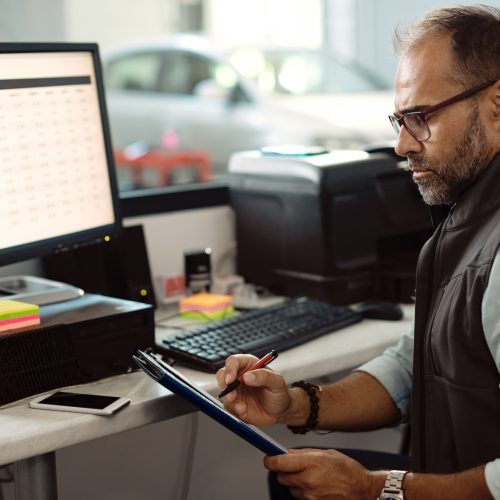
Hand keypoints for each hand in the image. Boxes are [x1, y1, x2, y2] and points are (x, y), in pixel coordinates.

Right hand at [216, 354, 290, 425]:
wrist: (280, 412)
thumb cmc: (279, 392)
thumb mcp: (277, 382)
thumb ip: (264, 376)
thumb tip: (247, 376)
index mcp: (249, 365)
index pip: (234, 361)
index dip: (230, 369)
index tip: (231, 379)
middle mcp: (239, 376)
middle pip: (222, 375)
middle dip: (224, 385)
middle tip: (232, 395)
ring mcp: (236, 391)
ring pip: (223, 392)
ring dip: (230, 401)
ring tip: (241, 407)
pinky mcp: (234, 404)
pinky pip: (228, 407)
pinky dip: (233, 410)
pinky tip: (243, 411)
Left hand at [264, 448, 380, 498]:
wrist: (363, 491)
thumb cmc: (347, 470)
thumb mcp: (325, 453)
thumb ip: (303, 454)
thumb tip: (286, 453)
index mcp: (310, 463)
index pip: (278, 463)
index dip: (270, 460)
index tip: (269, 457)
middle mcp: (307, 481)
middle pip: (281, 477)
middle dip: (285, 471)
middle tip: (296, 467)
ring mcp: (309, 496)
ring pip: (291, 488)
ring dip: (296, 483)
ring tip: (313, 478)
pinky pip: (300, 498)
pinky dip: (304, 492)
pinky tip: (317, 487)